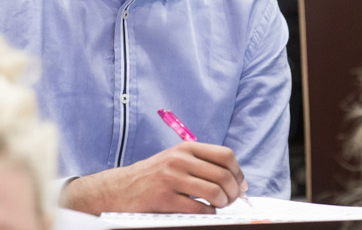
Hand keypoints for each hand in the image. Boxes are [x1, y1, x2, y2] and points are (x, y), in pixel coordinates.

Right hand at [61, 141, 248, 214]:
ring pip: (214, 192)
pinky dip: (208, 213)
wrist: (121, 188)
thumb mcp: (177, 159)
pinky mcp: (164, 198)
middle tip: (231, 200)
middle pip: (223, 175)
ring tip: (219, 206)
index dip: (238, 172)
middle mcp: (179, 160)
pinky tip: (205, 212)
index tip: (240, 184)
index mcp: (186, 148)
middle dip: (233, 192)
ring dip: (222, 203)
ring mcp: (171, 178)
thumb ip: (203, 164)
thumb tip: (237, 180)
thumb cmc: (154, 175)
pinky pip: (198, 209)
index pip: (225, 155)